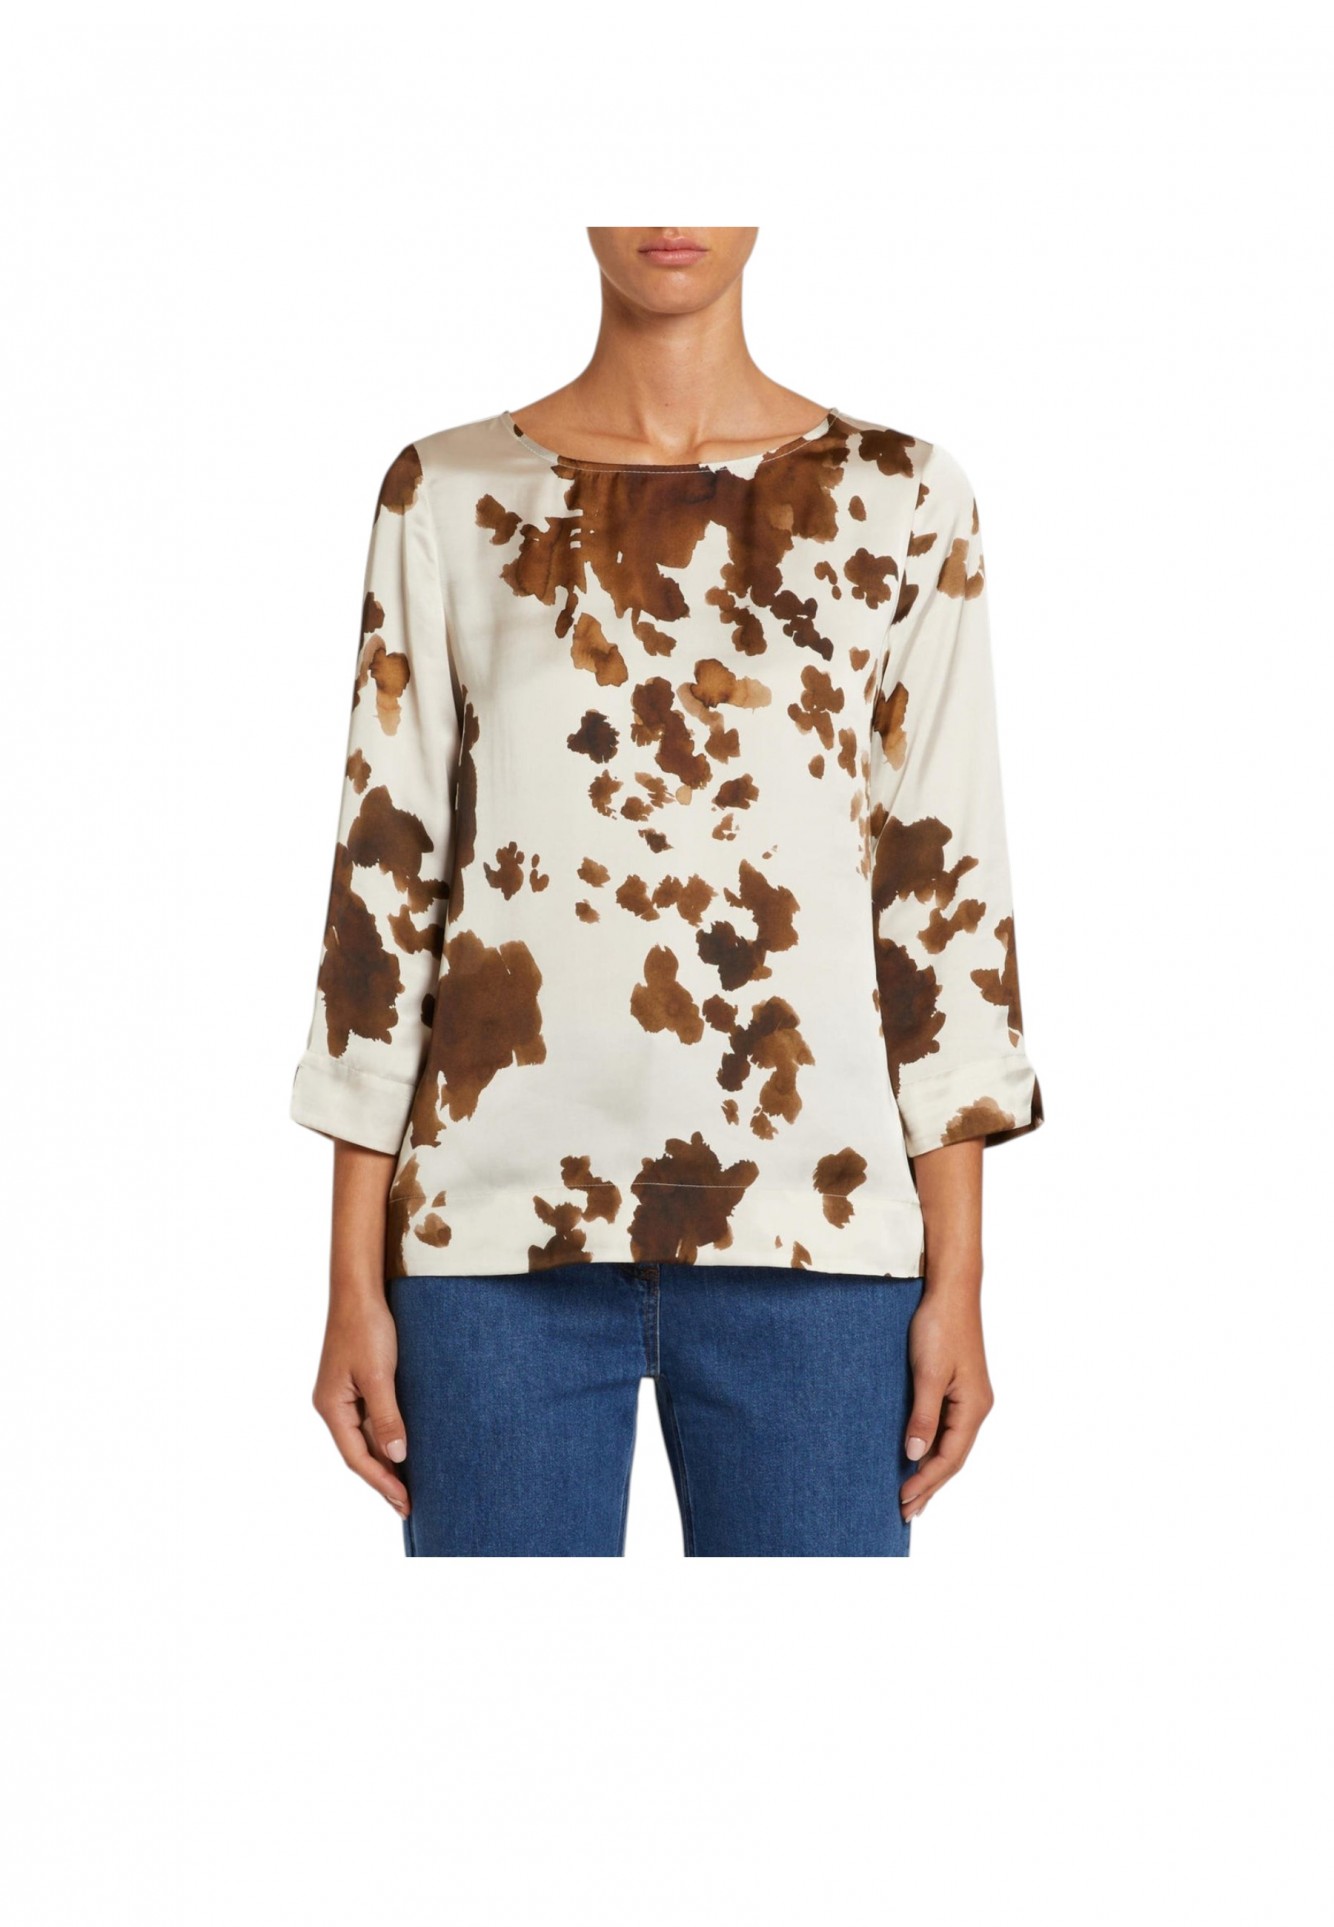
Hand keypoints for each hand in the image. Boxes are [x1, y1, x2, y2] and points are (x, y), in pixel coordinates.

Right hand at [312, 1289, 409, 1518]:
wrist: (359, 1291)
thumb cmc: (366, 1328)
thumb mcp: (379, 1375)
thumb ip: (387, 1417)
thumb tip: (397, 1457)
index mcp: (331, 1407)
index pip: (356, 1457)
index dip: (381, 1482)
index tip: (404, 1502)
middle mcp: (333, 1405)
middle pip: (358, 1453)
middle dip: (383, 1479)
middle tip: (409, 1506)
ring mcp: (343, 1395)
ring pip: (365, 1438)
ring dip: (386, 1461)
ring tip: (409, 1486)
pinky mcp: (356, 1383)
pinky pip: (371, 1420)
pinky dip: (386, 1437)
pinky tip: (403, 1448)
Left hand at [900, 1278, 993, 1522]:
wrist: (950, 1290)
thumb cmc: (939, 1326)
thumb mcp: (927, 1373)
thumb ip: (922, 1416)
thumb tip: (913, 1456)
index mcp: (974, 1407)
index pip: (950, 1458)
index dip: (926, 1482)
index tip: (903, 1502)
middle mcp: (976, 1407)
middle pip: (953, 1458)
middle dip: (929, 1486)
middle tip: (905, 1513)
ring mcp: (969, 1398)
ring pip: (950, 1445)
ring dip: (930, 1470)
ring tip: (911, 1496)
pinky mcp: (958, 1387)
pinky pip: (946, 1428)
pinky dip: (932, 1448)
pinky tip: (917, 1457)